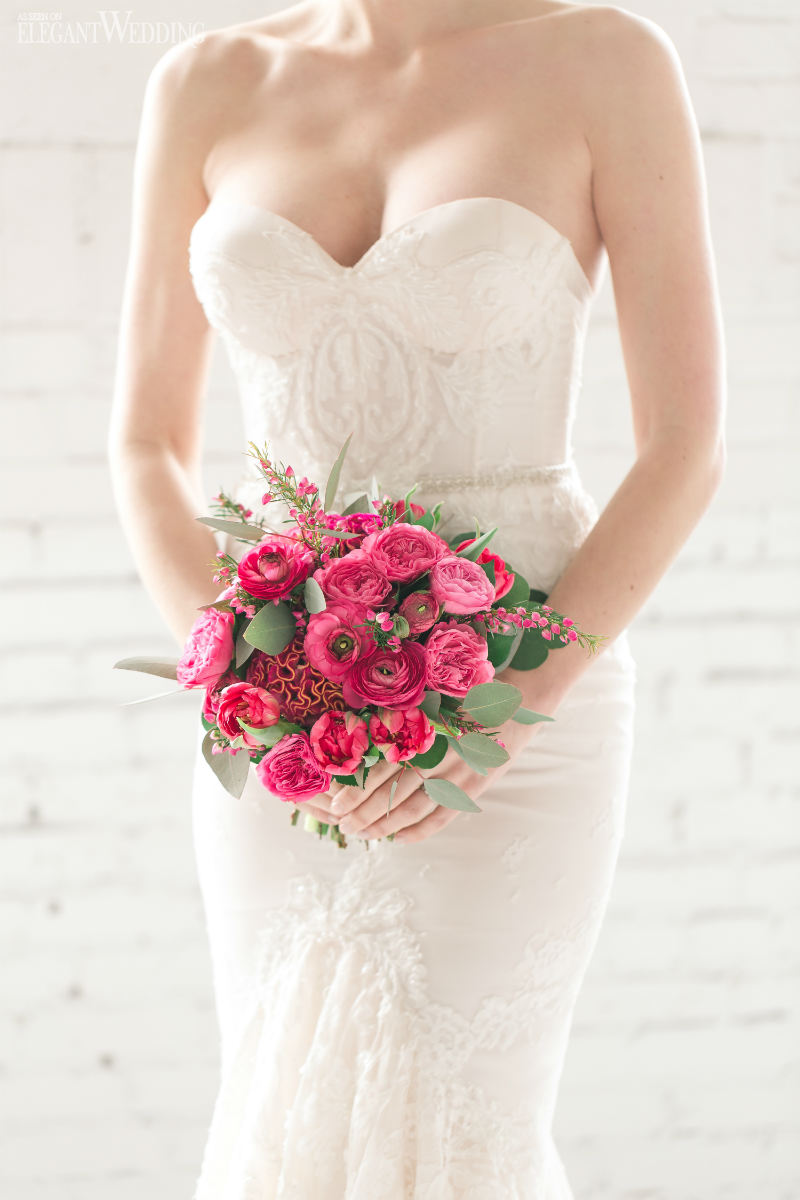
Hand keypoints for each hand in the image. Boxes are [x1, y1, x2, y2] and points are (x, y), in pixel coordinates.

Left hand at [308, 716, 543, 844]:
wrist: (515, 707)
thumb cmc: (463, 700)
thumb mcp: (431, 704)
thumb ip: (402, 723)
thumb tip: (359, 741)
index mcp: (424, 732)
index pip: (382, 766)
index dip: (357, 787)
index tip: (335, 802)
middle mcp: (439, 755)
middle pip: (393, 791)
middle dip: (363, 811)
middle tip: (342, 824)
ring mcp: (458, 775)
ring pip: (414, 808)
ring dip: (385, 825)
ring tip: (363, 834)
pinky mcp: (473, 789)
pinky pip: (442, 817)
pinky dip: (420, 831)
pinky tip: (400, 838)